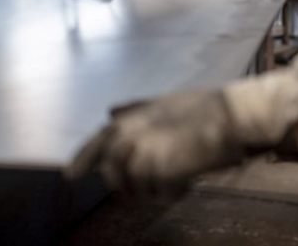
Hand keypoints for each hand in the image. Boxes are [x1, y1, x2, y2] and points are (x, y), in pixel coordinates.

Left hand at [65, 91, 242, 197]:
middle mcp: (131, 135)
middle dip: (124, 185)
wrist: (228, 116)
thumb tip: (109, 112)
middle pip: (111, 172)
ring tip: (173, 180)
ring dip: (151, 190)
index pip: (96, 143)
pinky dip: (172, 193)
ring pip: (134, 187)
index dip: (81, 160)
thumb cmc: (201, 107)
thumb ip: (134, 110)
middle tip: (145, 188)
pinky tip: (186, 182)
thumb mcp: (160, 103)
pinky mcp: (161, 169)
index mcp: (130, 119)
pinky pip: (158, 194)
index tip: (69, 177)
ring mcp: (145, 153)